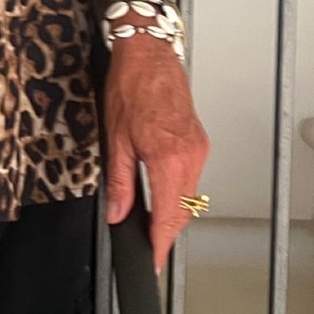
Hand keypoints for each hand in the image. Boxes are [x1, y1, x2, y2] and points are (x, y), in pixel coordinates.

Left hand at [103, 34, 209, 271]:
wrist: (149, 53)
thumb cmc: (131, 85)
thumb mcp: (115, 138)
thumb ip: (119, 181)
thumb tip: (118, 212)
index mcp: (168, 159)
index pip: (169, 217)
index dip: (161, 244)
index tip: (154, 260)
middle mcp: (190, 157)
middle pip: (182, 211)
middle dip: (165, 230)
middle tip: (147, 243)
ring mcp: (198, 148)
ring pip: (189, 195)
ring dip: (172, 209)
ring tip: (150, 219)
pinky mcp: (199, 140)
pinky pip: (191, 175)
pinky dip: (177, 189)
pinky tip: (161, 189)